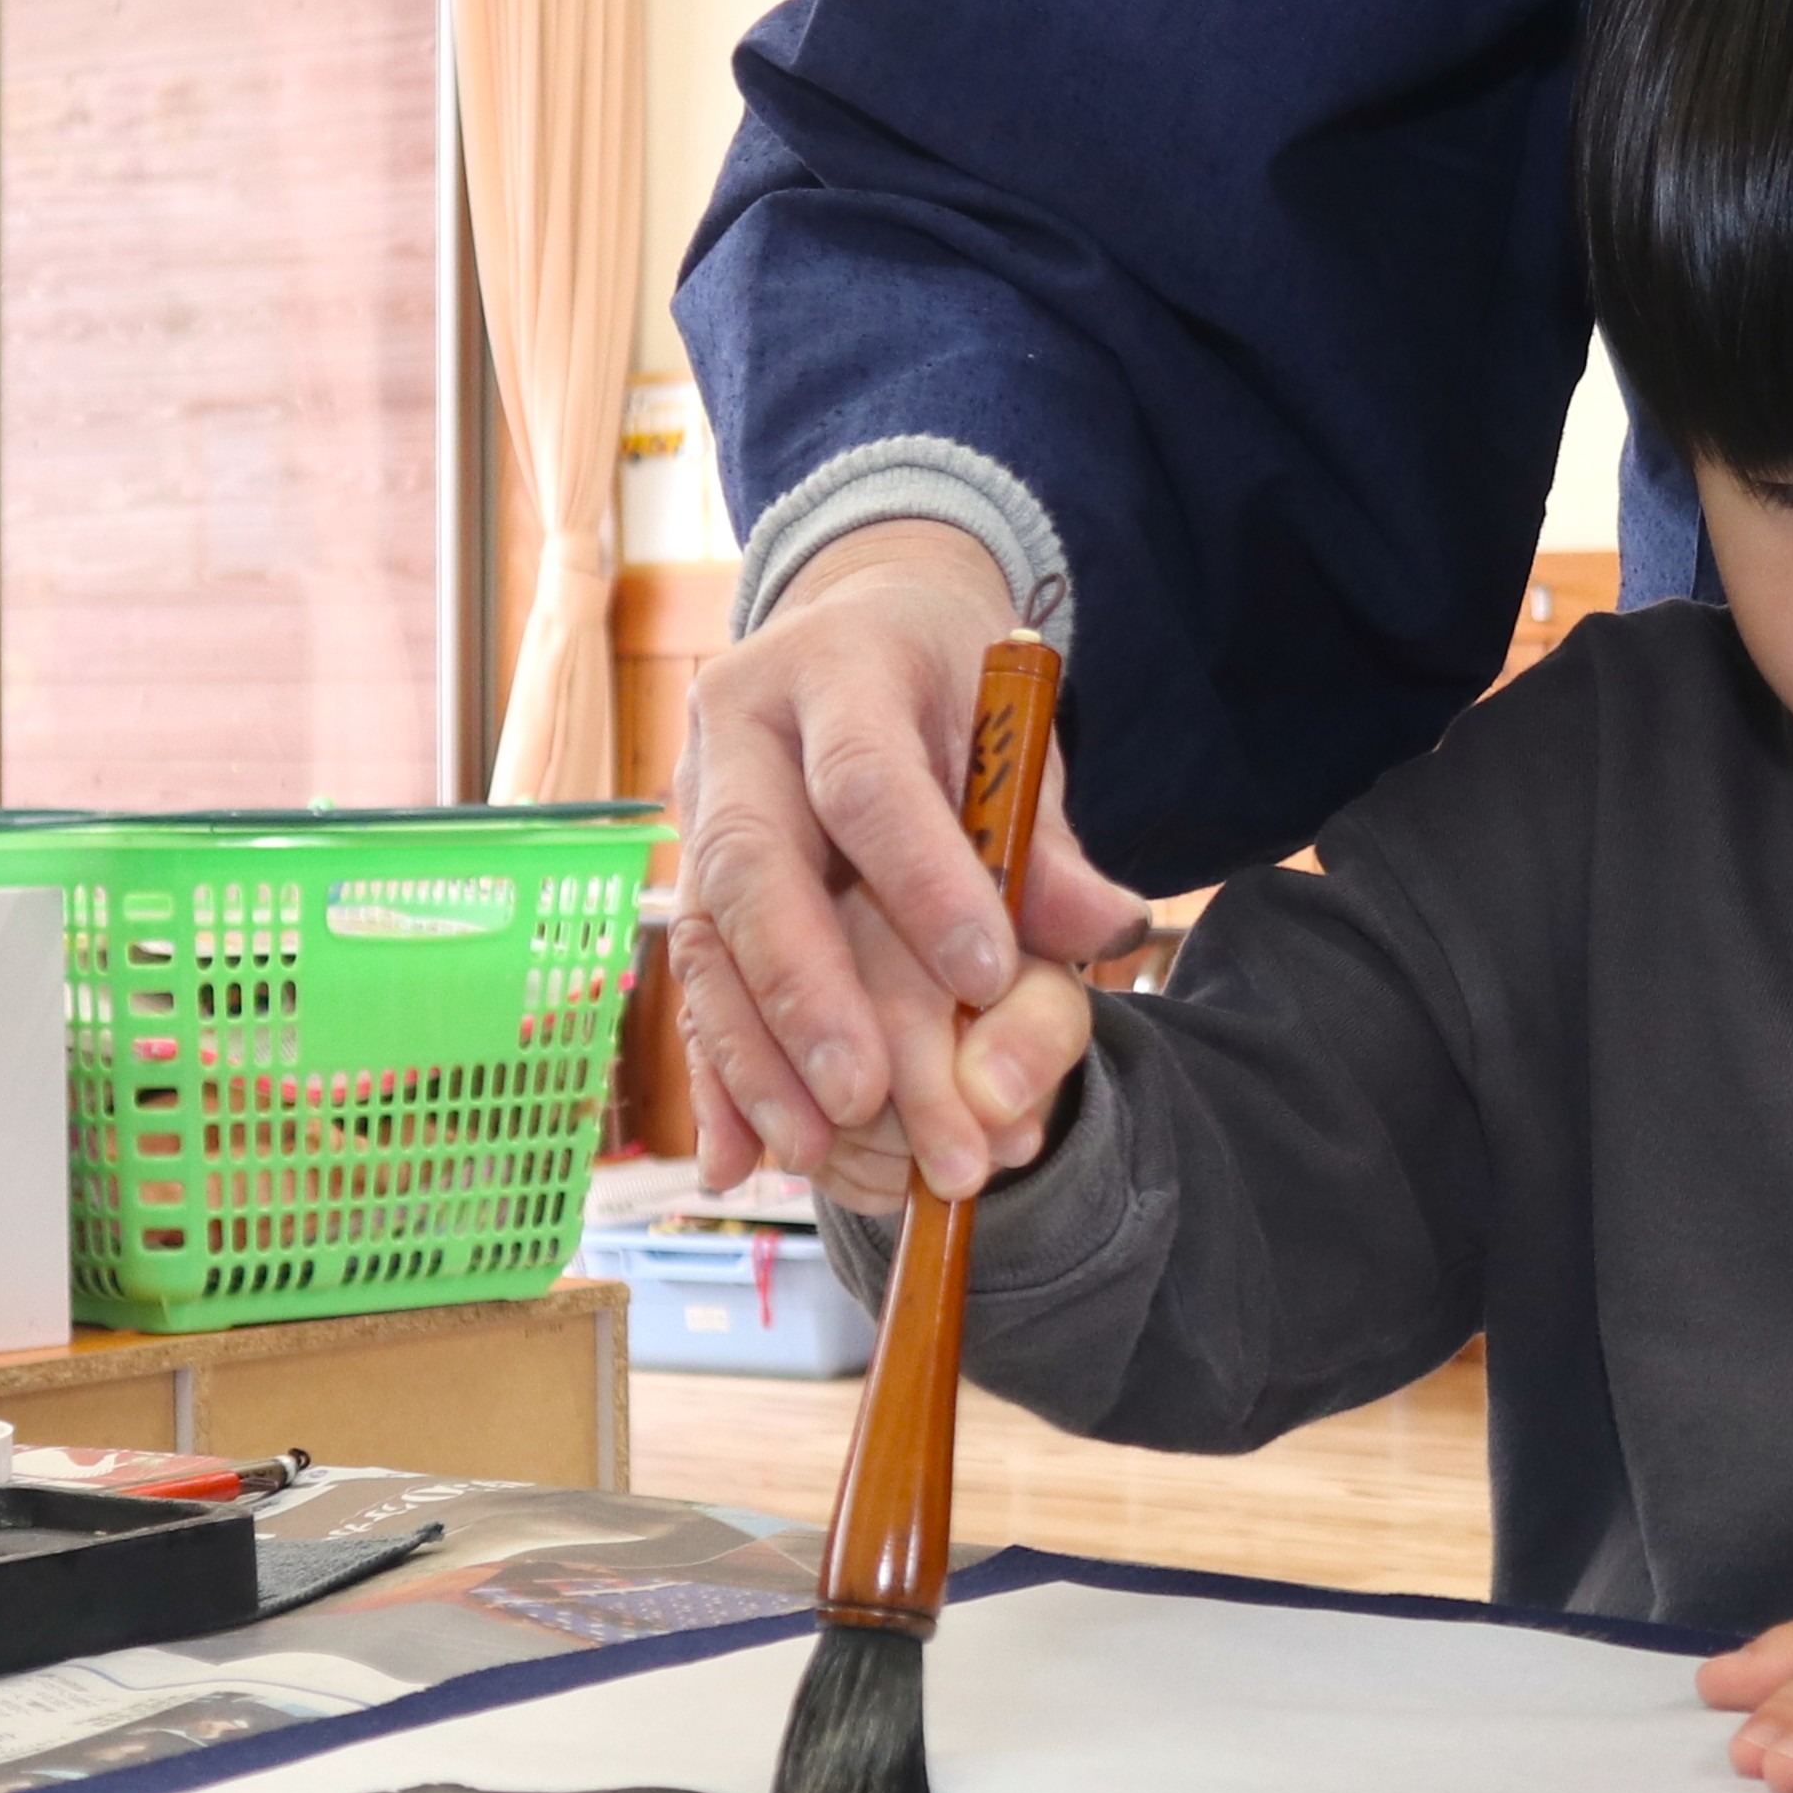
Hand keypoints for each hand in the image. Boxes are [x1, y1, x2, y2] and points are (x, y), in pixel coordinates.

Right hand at [670, 522, 1147, 1197]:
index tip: (987, 977)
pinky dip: (716, 1078)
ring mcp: (696, 804)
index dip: (921, 880)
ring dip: (753, 1055)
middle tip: (865, 1094)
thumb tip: (1108, 929)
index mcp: (836, 668)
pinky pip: (690, 985)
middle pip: (752, 866)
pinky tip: (738, 1162)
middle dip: (805, 991)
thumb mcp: (1015, 734)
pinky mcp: (683, 876)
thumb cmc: (953, 690)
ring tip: (814, 1149)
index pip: (866, 778)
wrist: (863, 631)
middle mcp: (741, 730)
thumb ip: (1049, 838)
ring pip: (703, 938)